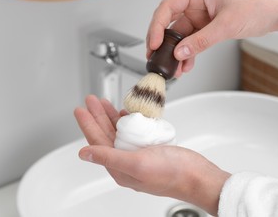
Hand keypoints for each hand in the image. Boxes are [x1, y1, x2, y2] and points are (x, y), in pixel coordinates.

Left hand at [74, 95, 230, 215]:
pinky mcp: (151, 148)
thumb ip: (109, 157)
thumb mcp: (137, 164)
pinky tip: (126, 114)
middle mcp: (127, 161)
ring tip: (104, 103)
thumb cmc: (171, 174)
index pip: (97, 142)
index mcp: (120, 168)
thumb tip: (84, 153)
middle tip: (91, 100)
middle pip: (106, 134)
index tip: (80, 110)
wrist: (197, 176)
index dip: (87, 124)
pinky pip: (135, 132)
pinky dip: (129, 121)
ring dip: (111, 116)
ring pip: (120, 132)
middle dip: (98, 116)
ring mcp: (140, 154)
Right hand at [147, 0, 277, 76]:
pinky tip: (187, 64)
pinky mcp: (209, 25)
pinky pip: (193, 40)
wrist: (276, 11)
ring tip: (174, 68)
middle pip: (172, 23)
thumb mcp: (226, 24)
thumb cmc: (257, 4)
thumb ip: (201, 40)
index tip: (154, 45)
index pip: (167, 7)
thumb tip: (181, 52)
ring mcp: (203, 14)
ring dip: (178, 52)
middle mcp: (197, 1)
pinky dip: (190, 52)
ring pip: (182, 35)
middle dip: (165, 43)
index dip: (157, 27)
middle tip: (158, 58)